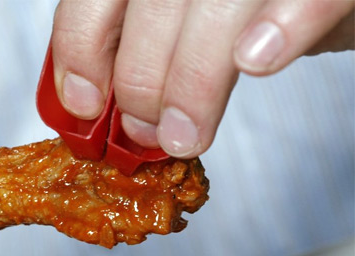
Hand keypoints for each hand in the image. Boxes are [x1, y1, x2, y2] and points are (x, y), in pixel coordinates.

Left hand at [50, 0, 353, 157]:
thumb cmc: (252, 5)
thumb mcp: (183, 16)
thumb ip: (142, 42)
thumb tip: (96, 101)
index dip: (81, 48)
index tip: (86, 103)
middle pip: (153, 1)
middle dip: (139, 81)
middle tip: (145, 132)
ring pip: (216, 4)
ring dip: (193, 82)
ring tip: (186, 135)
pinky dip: (281, 28)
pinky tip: (255, 62)